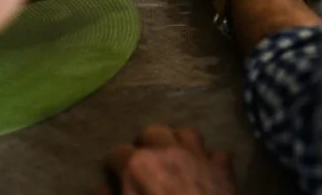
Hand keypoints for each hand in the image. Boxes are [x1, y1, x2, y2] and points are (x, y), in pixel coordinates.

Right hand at [99, 125, 236, 194]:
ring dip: (178, 142)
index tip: (114, 174)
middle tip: (144, 164)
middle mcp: (167, 150)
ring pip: (186, 133)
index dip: (114, 165)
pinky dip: (210, 160)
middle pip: (152, 133)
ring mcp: (198, 156)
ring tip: (173, 157)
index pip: (116, 153)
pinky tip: (206, 170)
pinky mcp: (222, 169)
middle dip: (145, 145)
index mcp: (137, 165)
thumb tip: (99, 188)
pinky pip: (217, 153)